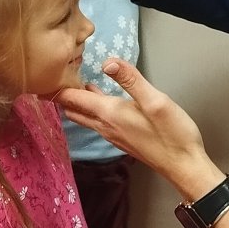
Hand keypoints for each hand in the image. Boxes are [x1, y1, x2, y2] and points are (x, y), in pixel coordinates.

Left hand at [59, 59, 219, 199]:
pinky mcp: (122, 139)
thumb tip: (107, 62)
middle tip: (53, 76)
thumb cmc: (172, 134)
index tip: (45, 72)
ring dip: (76, 102)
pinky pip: (97, 122)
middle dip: (61, 94)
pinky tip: (98, 100)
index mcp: (109, 113)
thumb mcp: (155, 100)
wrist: (183, 165)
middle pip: (73, 110)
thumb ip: (131, 80)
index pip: (73, 98)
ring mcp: (113, 135)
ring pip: (84, 117)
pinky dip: (90, 109)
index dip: (57, 86)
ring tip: (72, 83)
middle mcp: (105, 126)